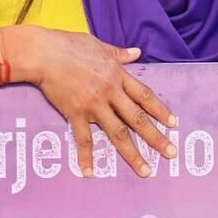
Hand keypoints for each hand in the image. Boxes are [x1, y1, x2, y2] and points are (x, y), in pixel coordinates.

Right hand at [12, 27, 177, 176]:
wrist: (43, 53)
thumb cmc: (69, 44)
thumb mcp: (99, 45)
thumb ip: (120, 53)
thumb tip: (137, 52)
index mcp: (118, 75)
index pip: (145, 96)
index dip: (161, 110)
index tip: (174, 123)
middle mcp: (110, 92)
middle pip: (138, 118)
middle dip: (156, 137)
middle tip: (171, 153)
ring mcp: (94, 105)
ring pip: (118, 133)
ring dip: (133, 154)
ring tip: (145, 171)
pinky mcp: (75, 113)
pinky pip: (83, 139)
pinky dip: (86, 157)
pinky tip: (90, 173)